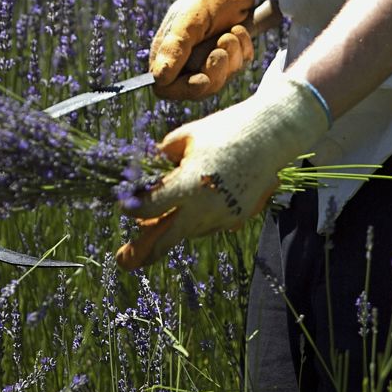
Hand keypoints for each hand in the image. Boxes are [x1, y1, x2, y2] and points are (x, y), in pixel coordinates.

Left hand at [117, 76, 330, 269]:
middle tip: (121, 260)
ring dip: (166, 232)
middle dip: (141, 252)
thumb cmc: (223, 130)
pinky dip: (191, 221)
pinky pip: (206, 225)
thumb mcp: (185, 136)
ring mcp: (222, 216)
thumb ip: (162, 158)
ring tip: (148, 226)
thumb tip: (144, 173)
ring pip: (185, 232)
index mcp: (188, 184)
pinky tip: (186, 209)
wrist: (269, 136)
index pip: (150, 206)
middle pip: (166, 239)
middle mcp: (204, 207)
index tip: (122, 206)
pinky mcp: (236, 218)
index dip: (132, 208)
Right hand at [150, 0, 267, 99]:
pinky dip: (243, 50)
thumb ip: (175, 47)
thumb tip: (158, 77)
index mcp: (168, 52)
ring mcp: (208, 59)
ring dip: (231, 56)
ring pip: (221, 79)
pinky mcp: (229, 56)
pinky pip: (239, 68)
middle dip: (215, 70)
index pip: (166, 87)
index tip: (202, 79)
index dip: (184, 89)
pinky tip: (239, 31)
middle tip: (221, 48)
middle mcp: (186, 59)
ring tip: (231, 32)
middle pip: (198, 89)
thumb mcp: (189, 19)